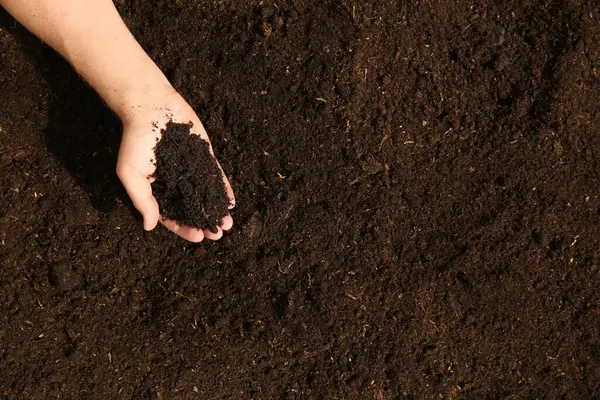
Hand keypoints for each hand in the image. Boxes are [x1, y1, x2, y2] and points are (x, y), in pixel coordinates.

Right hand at [116, 90, 234, 241]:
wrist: (151, 106)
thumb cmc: (136, 139)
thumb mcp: (131, 173)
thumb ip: (142, 199)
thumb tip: (150, 226)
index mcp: (157, 189)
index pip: (172, 215)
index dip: (184, 228)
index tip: (198, 237)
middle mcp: (176, 182)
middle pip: (192, 209)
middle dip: (204, 222)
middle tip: (217, 234)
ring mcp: (191, 169)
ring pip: (205, 195)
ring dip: (216, 210)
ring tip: (227, 224)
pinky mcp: (204, 155)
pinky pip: (215, 175)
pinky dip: (223, 189)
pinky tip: (231, 202)